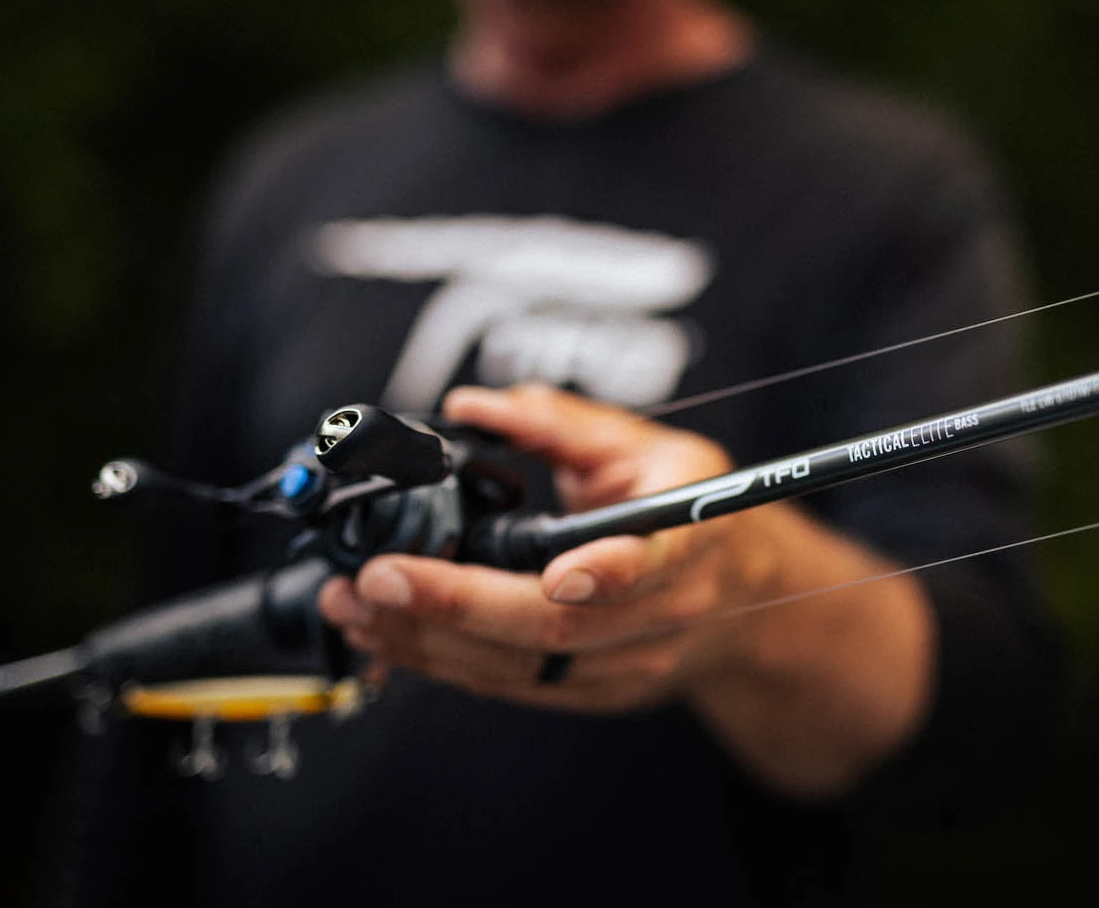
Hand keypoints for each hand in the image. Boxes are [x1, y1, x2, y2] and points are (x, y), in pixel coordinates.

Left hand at [318, 383, 776, 710]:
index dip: (607, 572)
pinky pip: (512, 686)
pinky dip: (444, 662)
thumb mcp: (649, 446)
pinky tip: (390, 634)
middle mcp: (667, 612)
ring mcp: (633, 664)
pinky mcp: (597, 694)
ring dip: (431, 640)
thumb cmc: (690, 506)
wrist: (742, 594)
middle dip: (458, 606)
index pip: (652, 562)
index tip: (558, 575)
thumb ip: (563, 423)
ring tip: (356, 606)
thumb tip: (472, 406)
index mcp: (690, 539)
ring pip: (524, 667)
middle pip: (561, 629)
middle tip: (378, 579)